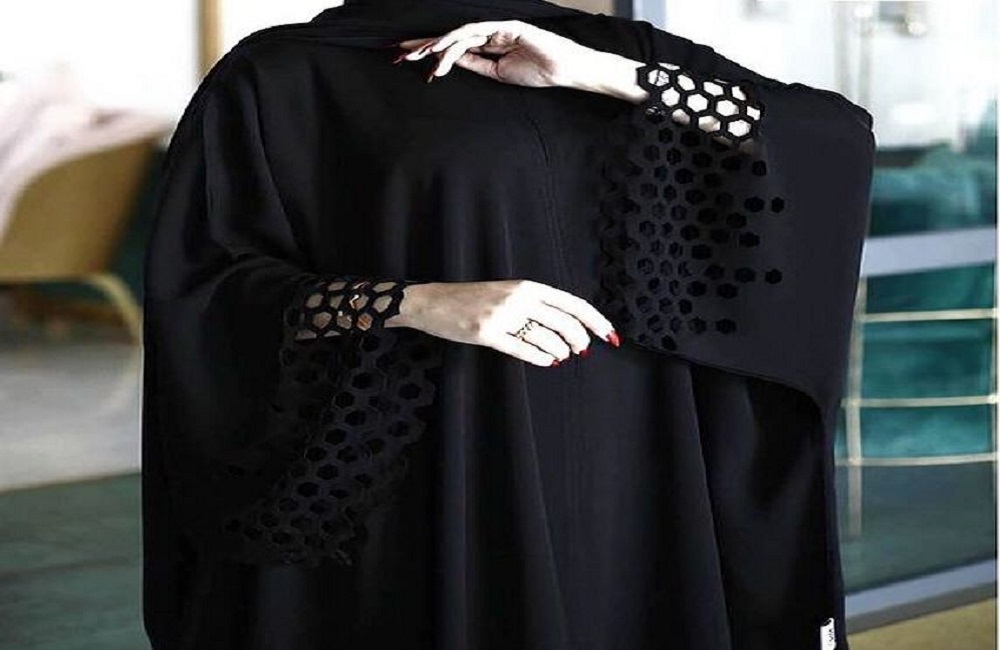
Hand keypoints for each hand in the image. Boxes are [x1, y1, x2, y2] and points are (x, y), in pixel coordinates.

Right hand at [390, 280, 620, 366]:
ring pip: (548, 339)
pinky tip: (548, 361)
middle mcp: (518, 298)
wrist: (434, 302)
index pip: (573, 303)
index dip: (595, 321)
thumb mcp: (509, 292)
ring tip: (560, 356)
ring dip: (560, 352)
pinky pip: (524, 350)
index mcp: (527, 285)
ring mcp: (503, 316)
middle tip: (580, 351)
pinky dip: (541, 358)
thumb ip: (536, 305)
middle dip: (579, 341)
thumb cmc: (473, 299)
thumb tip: (571, 328)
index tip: (610, 336)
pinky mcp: (487, 334)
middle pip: (565, 323)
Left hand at [395, 19, 601, 89]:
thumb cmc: (537, 72)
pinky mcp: (504, 25)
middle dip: (425, 44)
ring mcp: (496, 28)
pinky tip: (440, 51)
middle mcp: (490, 34)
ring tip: (417, 55)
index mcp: (489, 47)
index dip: (433, 52)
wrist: (562, 70)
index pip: (455, 47)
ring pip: (459, 36)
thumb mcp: (497, 73)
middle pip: (451, 37)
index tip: (411, 59)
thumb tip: (451, 62)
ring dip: (436, 46)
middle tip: (400, 51)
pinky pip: (474, 33)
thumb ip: (475, 65)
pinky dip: (455, 41)